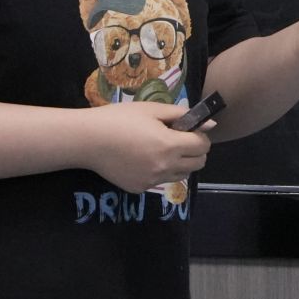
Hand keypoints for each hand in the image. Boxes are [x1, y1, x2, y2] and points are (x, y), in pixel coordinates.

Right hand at [82, 101, 210, 193]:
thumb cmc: (120, 119)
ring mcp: (152, 181)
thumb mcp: (152, 110)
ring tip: (161, 149)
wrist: (88, 140)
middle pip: (198, 164)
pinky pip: (160, 181)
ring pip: (181, 175)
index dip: (200, 135)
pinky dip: (159, 171)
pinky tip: (142, 158)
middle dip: (195, 150)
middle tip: (178, 139)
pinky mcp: (139, 188)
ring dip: (180, 162)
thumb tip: (210, 124)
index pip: (203, 146)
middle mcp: (164, 167)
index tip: (188, 129)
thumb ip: (183, 116)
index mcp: (170, 145)